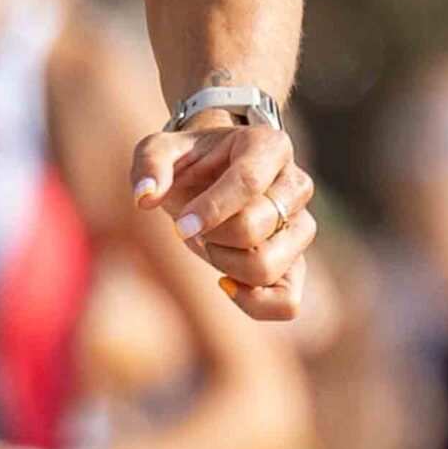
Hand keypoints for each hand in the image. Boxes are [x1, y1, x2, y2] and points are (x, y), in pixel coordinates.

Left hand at [131, 120, 315, 322]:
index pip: (248, 182)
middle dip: (211, 235)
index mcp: (268, 145)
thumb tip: (145, 197)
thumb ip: (149, 164)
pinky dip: (253, 303)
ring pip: (267, 267)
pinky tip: (225, 283)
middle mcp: (295, 184)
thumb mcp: (159, 149)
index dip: (212, 209)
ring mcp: (302, 225)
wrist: (210, 178)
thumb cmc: (187, 162)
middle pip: (253, 229)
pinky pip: (287, 301)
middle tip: (196, 225)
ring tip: (213, 242)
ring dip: (224, 263)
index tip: (181, 226)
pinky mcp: (297, 262)